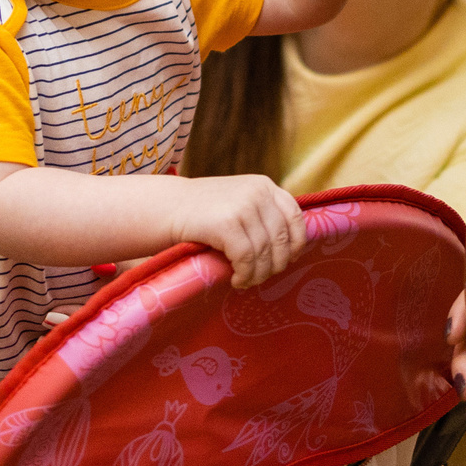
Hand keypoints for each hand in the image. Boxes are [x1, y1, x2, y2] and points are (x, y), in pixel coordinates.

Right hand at [170, 174, 307, 289]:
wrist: (168, 207)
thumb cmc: (204, 212)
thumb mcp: (239, 200)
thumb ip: (263, 214)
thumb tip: (291, 248)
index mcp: (264, 185)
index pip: (295, 216)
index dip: (297, 242)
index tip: (290, 259)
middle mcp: (258, 192)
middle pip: (282, 239)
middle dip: (276, 264)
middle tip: (262, 276)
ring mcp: (243, 207)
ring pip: (265, 253)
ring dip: (258, 274)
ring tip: (246, 280)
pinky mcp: (227, 224)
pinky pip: (246, 259)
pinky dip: (244, 274)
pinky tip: (236, 279)